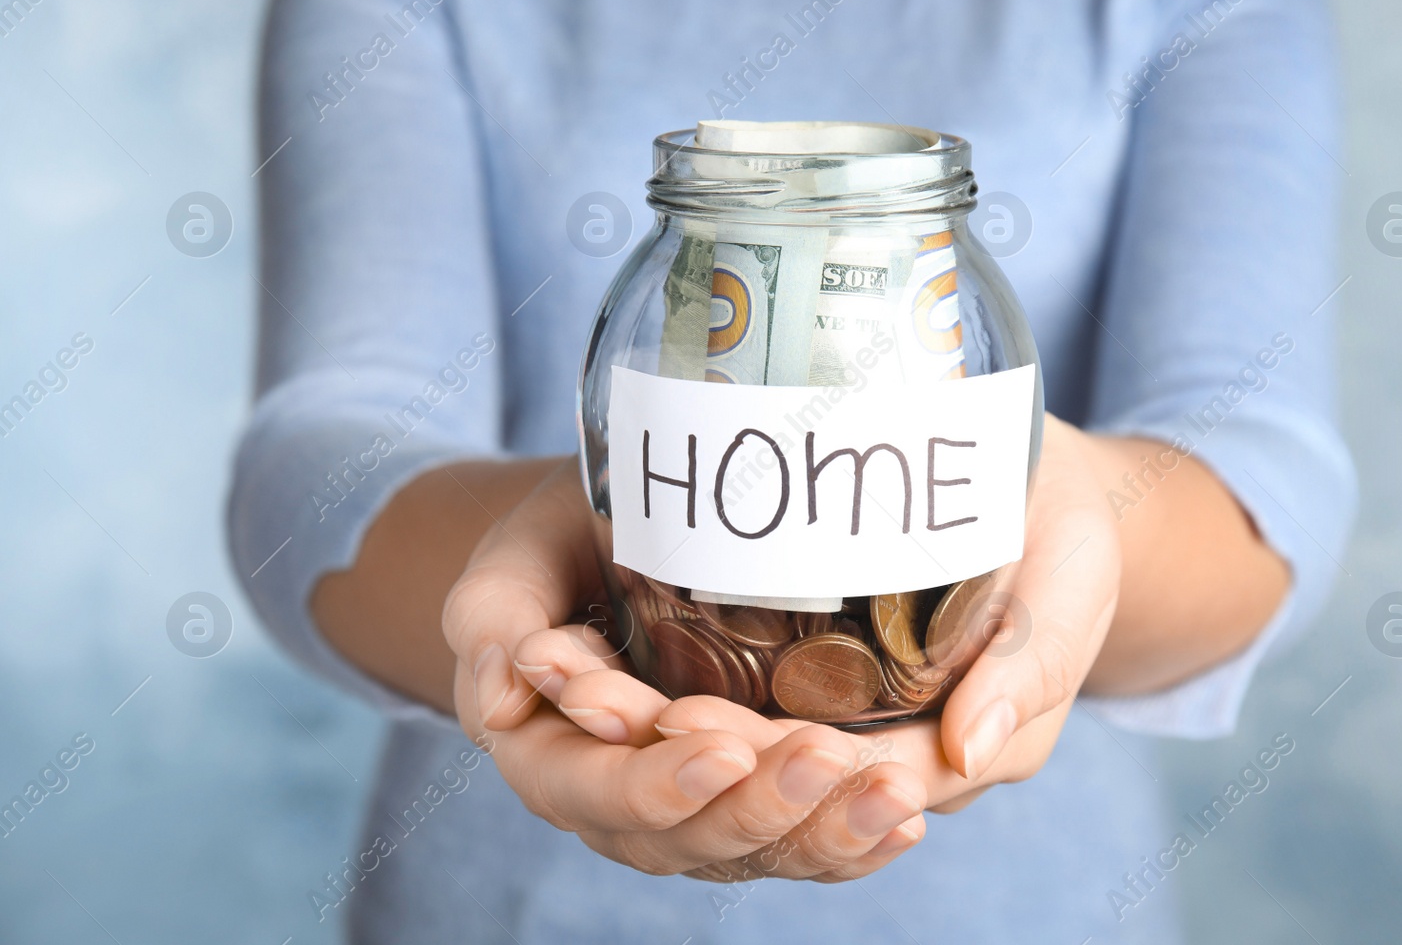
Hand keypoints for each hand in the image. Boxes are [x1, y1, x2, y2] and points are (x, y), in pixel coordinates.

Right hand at [442, 459, 928, 881]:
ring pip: (757, 851)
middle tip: (829, 758)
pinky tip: (906, 816)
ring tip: (896, 794)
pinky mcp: (752, 799)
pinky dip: (855, 840)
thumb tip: (501, 693)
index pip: (600, 792)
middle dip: (762, 808)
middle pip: (691, 839)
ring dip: (828, 832)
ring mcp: (693, 810)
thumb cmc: (554, 551)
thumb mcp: (512, 560)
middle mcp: (622, 803)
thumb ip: (492, 616)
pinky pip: (802, 842)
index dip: (659, 784)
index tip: (723, 748)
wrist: (600, 553)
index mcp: (552, 758)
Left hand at [510, 413, 1122, 838]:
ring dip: (667, 734)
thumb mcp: (1072, 588)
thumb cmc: (1065, 536)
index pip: (863, 789)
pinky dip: (669, 694)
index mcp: (961, 754)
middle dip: (702, 753)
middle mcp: (892, 756)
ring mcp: (846, 721)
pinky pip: (734, 705)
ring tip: (593, 693)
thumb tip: (964, 754)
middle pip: (785, 783)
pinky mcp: (807, 677)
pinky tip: (602, 667)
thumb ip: (1028, 669)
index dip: (784, 770)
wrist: (1041, 489)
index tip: (706, 728)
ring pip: (745, 757)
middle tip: (624, 706)